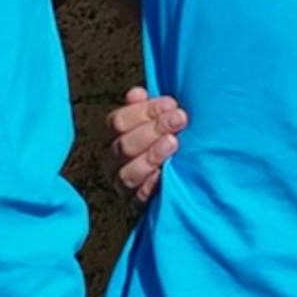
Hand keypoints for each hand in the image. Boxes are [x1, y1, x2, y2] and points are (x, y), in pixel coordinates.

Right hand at [109, 87, 185, 202]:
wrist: (183, 178)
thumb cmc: (169, 140)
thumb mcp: (160, 121)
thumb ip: (147, 108)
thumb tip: (137, 93)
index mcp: (114, 137)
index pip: (117, 122)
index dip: (144, 111)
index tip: (171, 104)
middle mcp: (113, 161)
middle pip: (124, 145)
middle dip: (153, 129)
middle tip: (180, 119)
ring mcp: (123, 184)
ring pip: (129, 172)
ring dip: (153, 155)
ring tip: (174, 143)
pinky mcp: (137, 203)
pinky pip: (141, 196)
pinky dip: (154, 183)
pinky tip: (169, 172)